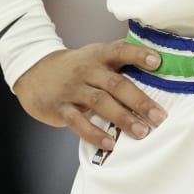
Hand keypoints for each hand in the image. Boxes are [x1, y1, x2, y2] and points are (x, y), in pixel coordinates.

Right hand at [12, 41, 167, 151]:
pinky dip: (95, 133)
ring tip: (141, 132)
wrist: (34, 73)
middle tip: (159, 117)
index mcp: (98, 56)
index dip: (138, 54)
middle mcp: (86, 70)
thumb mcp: (94, 58)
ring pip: (100, 103)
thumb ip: (119, 63)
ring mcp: (72, 89)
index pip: (119, 50)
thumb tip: (159, 73)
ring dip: (122, 118)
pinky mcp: (60, 107)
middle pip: (115, 83)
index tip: (158, 61)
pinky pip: (78, 122)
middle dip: (139, 100)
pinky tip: (110, 143)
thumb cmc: (76, 69)